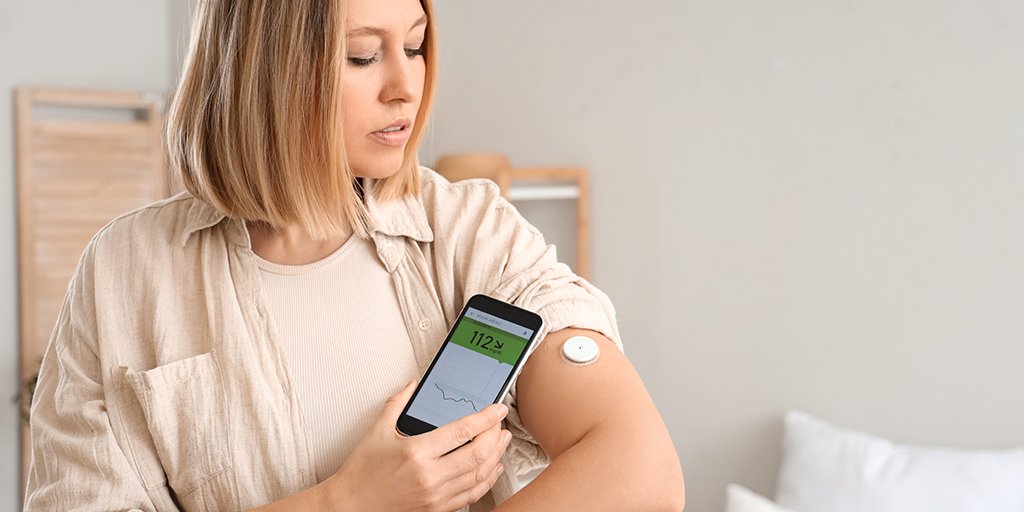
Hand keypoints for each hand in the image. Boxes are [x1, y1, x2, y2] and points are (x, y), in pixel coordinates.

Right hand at [321, 381, 511, 511]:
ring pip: (480, 474)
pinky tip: (492, 468)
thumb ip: (398, 403)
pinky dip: (487, 480)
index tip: (497, 409)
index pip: (462, 431)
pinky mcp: (437, 509)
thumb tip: (413, 385)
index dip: (486, 418)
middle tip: (500, 423)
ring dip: (497, 456)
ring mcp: (436, 495)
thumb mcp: (377, 431)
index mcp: (416, 452)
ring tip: (502, 441)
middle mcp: (430, 475)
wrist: (350, 506)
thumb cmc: (362, 471)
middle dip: (496, 435)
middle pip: (478, 453)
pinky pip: (472, 495)